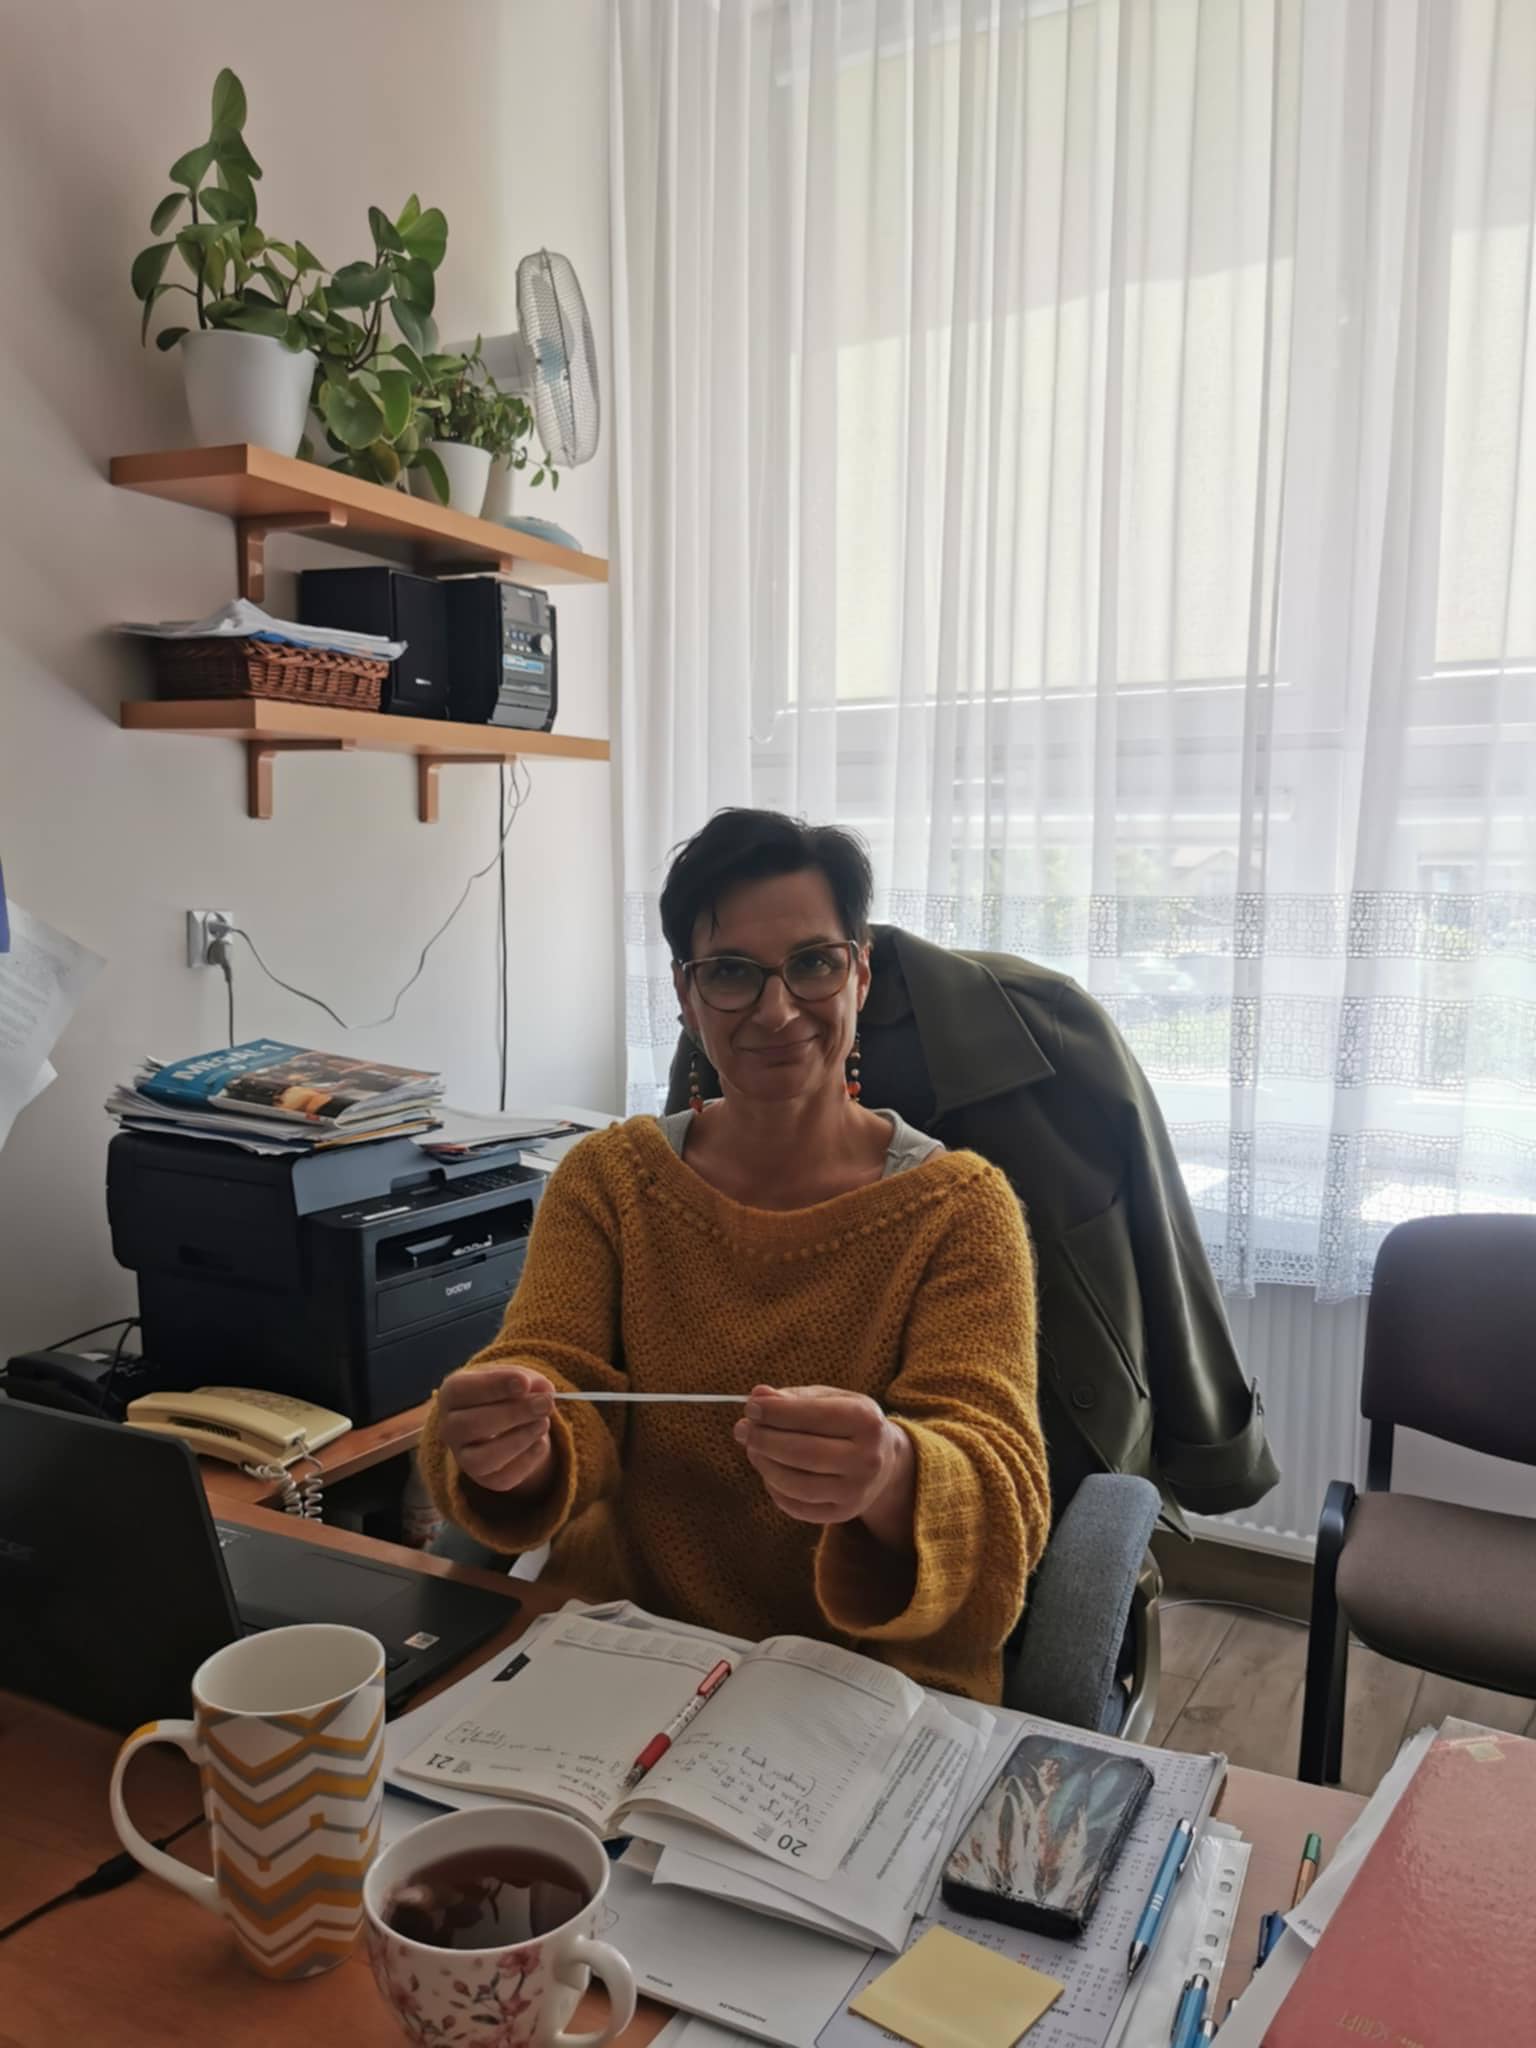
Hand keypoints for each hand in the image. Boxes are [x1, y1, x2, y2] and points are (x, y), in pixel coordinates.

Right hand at [436, 1365, 555, 1495]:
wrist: (505, 1423)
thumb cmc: (505, 1393)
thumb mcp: (514, 1379)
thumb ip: (530, 1381)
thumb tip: (544, 1391)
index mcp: (450, 1394)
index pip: (461, 1390)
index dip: (494, 1385)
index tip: (523, 1382)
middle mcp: (449, 1428)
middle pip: (471, 1425)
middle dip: (513, 1413)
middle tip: (545, 1403)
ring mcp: (463, 1457)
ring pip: (482, 1458)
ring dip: (518, 1440)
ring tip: (544, 1423)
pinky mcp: (483, 1478)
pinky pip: (502, 1478)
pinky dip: (526, 1460)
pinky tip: (540, 1443)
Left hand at [734, 1385, 914, 1543]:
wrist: (885, 1461)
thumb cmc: (848, 1422)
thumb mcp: (830, 1399)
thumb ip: (794, 1398)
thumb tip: (757, 1396)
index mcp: (867, 1421)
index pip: (814, 1416)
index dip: (777, 1412)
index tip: (751, 1407)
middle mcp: (867, 1459)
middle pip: (803, 1453)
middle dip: (765, 1440)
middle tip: (743, 1429)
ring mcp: (856, 1491)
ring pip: (796, 1484)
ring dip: (765, 1465)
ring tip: (753, 1449)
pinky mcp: (842, 1514)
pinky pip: (797, 1506)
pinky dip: (775, 1488)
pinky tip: (769, 1471)